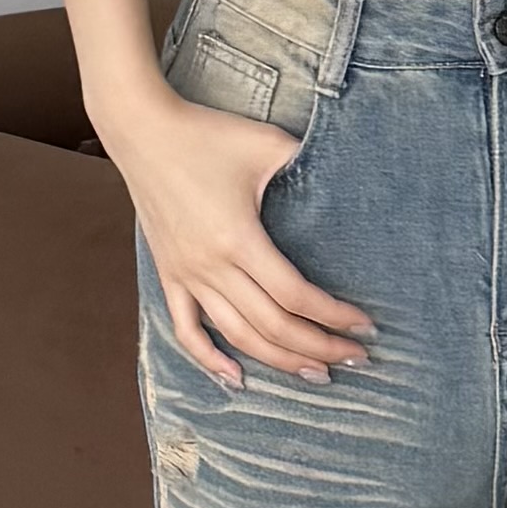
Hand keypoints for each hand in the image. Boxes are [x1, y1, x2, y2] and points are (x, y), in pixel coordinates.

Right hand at [105, 88, 376, 389]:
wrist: (142, 130)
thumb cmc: (208, 134)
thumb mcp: (267, 144)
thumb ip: (309, 165)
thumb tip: (352, 177)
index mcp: (239, 238)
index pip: (295, 296)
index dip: (334, 316)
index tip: (364, 327)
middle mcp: (211, 266)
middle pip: (273, 326)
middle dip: (319, 348)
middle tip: (355, 359)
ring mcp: (186, 275)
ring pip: (236, 336)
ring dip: (278, 361)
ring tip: (315, 374)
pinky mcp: (168, 274)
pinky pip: (187, 328)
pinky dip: (210, 359)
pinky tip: (235, 377)